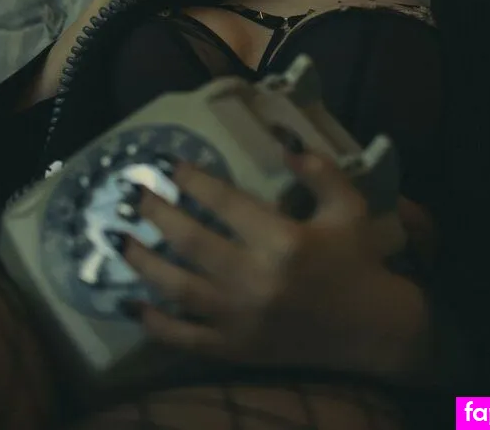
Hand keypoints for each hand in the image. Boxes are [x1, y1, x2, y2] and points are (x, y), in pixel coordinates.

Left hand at [116, 148, 427, 374]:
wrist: (371, 330)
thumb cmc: (357, 260)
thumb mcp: (349, 206)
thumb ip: (318, 170)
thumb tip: (283, 142)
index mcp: (284, 240)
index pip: (225, 203)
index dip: (193, 181)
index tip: (169, 164)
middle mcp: (256, 279)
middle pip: (190, 242)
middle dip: (155, 214)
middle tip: (131, 194)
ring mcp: (241, 319)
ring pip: (178, 288)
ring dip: (143, 262)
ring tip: (118, 240)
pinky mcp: (235, 349)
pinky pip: (184, 338)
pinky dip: (154, 322)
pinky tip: (129, 302)